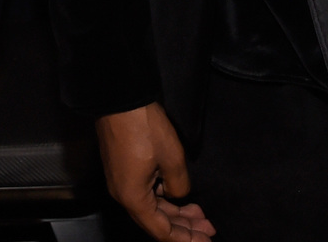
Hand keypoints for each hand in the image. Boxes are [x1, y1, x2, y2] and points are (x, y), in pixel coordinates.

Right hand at [95, 104, 215, 239]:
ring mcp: (121, 181)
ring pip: (151, 207)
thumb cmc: (144, 128)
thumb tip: (176, 193)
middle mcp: (124, 195)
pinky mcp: (122, 169)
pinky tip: (179, 195)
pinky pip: (145, 193)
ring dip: (176, 212)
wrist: (119, 98)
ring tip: (199, 214)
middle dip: (184, 228)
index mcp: (133, 198)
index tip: (205, 241)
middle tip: (208, 229)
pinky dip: (164, 198)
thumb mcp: (173, 159)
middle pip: (156, 222)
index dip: (185, 239)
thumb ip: (179, 186)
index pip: (162, 231)